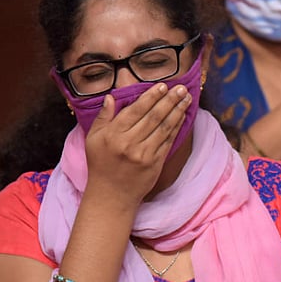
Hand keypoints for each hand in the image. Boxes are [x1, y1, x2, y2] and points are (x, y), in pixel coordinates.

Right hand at [84, 84, 190, 204]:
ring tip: (187, 98)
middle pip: (153, 117)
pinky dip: (177, 127)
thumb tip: (111, 97)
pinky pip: (168, 141)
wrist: (111, 195)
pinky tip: (183, 116)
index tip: (162, 85)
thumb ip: (102, 117)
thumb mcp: (93, 139)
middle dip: (169, 100)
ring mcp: (144, 154)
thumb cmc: (101, 164)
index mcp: (112, 135)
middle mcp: (129, 143)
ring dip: (177, 111)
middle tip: (181, 88)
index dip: (150, 97)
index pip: (135, 111)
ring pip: (164, 128)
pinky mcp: (155, 164)